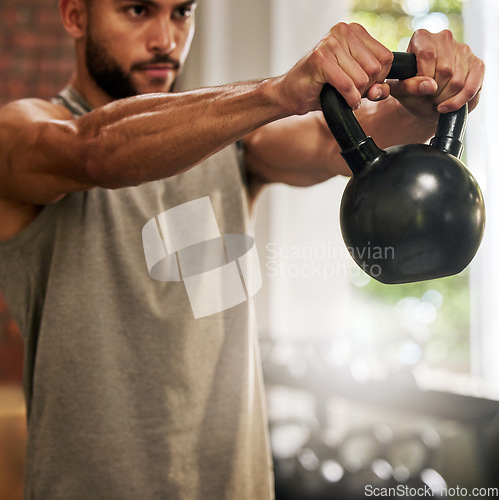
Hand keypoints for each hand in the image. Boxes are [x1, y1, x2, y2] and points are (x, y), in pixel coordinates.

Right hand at [278, 22, 393, 114]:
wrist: (291, 94)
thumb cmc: (322, 88)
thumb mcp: (356, 86)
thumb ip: (375, 87)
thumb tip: (381, 90)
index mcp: (354, 32)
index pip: (386, 57)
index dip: (380, 78)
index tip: (365, 86)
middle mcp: (343, 32)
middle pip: (376, 68)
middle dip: (367, 87)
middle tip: (353, 93)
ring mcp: (330, 43)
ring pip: (362, 77)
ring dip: (356, 94)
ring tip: (345, 96)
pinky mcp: (320, 59)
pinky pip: (347, 85)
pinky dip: (349, 98)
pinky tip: (344, 101)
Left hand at [389, 29, 484, 118]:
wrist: (425, 101)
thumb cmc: (411, 92)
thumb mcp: (401, 91)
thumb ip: (409, 87)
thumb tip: (429, 85)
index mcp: (422, 38)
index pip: (427, 55)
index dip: (423, 79)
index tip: (418, 89)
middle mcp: (444, 38)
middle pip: (445, 70)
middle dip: (435, 92)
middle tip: (428, 97)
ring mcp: (464, 49)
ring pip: (458, 81)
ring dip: (445, 98)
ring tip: (436, 99)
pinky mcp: (477, 64)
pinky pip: (471, 87)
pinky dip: (458, 102)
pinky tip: (448, 105)